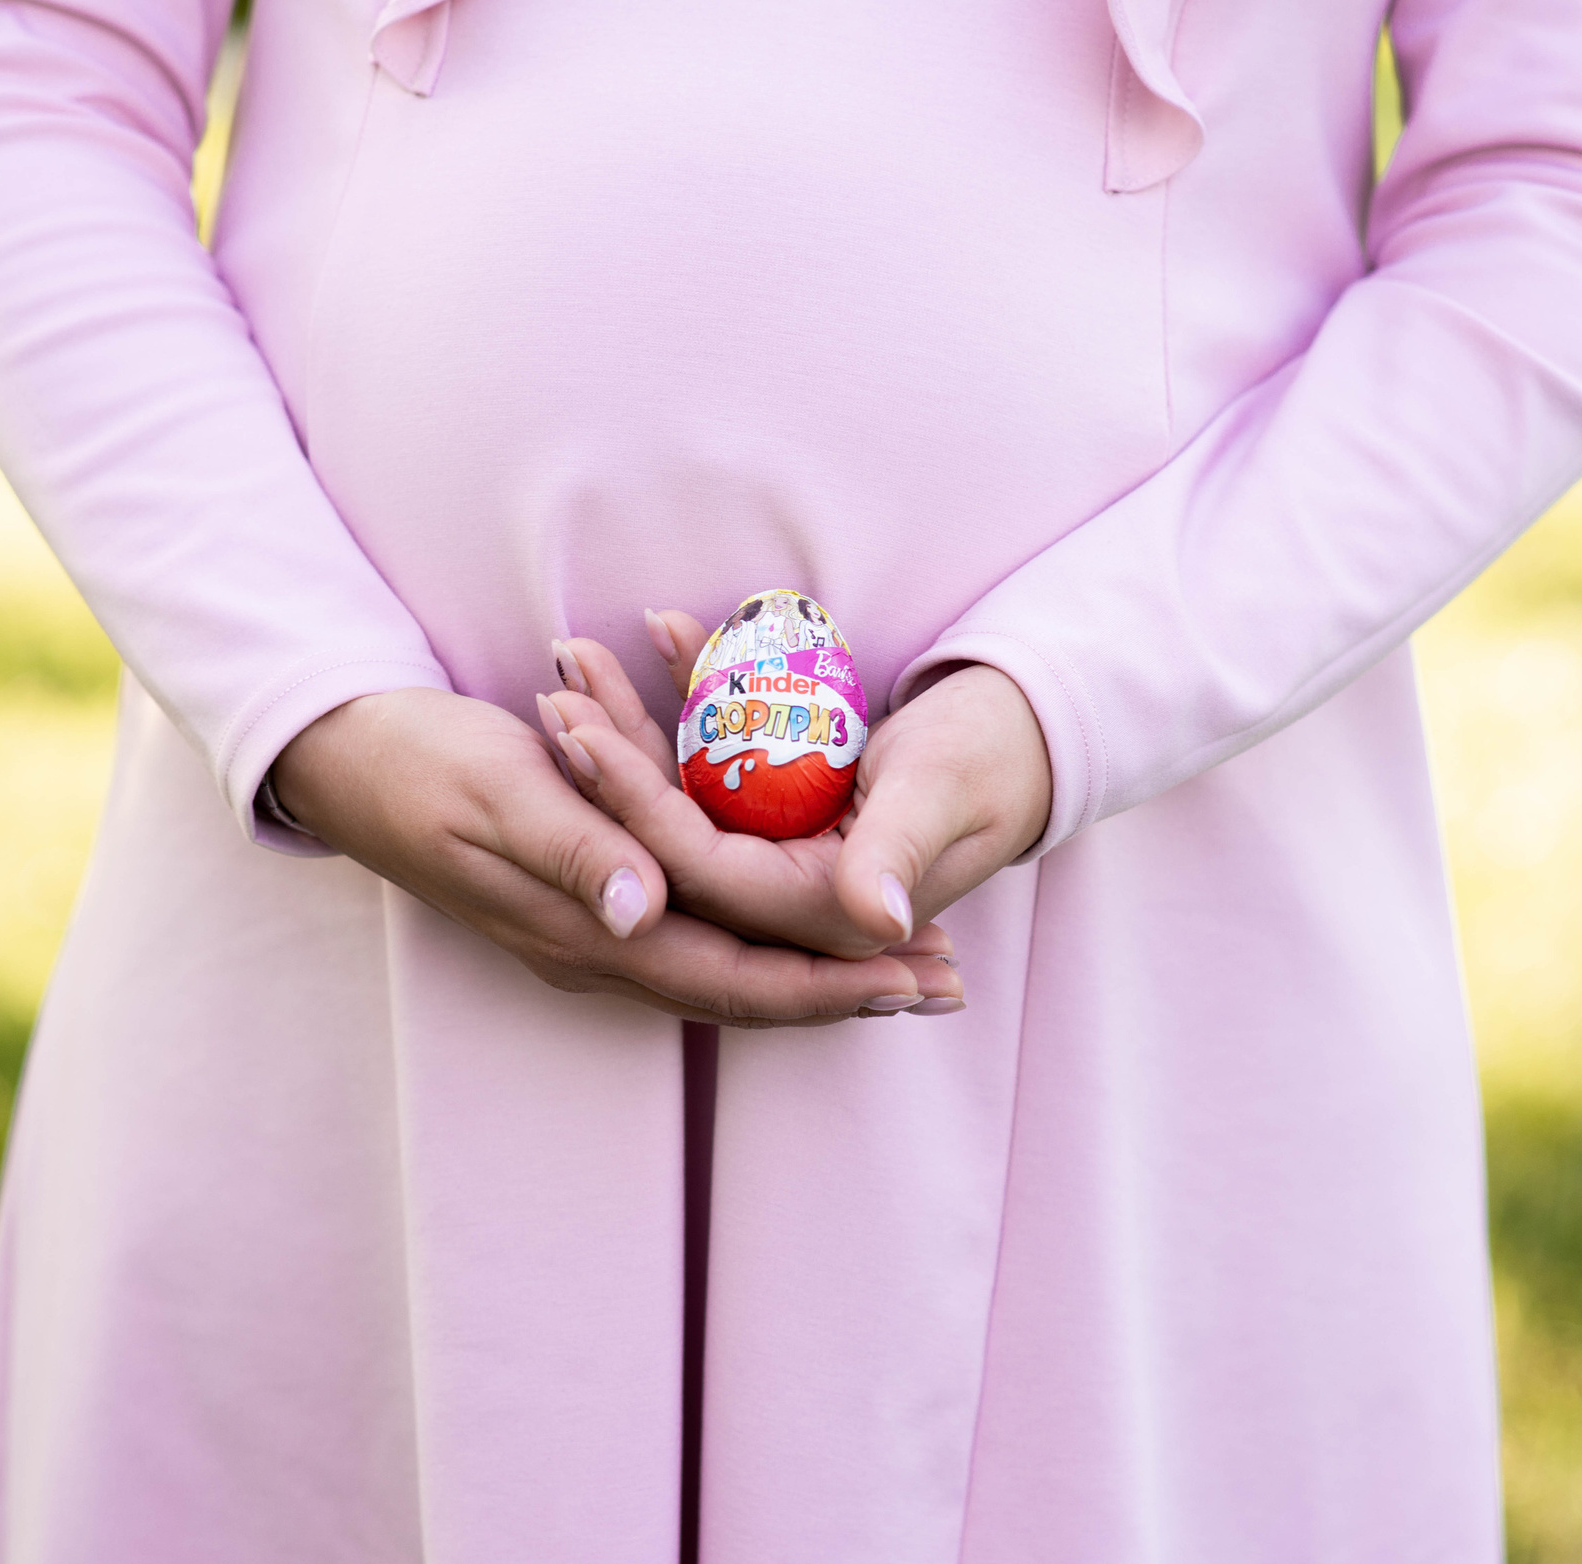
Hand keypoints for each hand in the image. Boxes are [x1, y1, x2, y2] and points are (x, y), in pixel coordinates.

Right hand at [270, 689, 950, 1025]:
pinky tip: (808, 922)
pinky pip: (698, 936)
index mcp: (587, 931)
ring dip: (817, 970)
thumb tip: (645, 915)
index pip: (732, 980)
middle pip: (746, 993)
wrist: (341, 760)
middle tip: (947, 982)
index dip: (827, 987)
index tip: (913, 979)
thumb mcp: (500, 793)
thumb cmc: (420, 761)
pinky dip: (766, 934)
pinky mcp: (590, 904)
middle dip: (848, 991)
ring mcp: (592, 933)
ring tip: (905, 962)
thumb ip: (578, 852)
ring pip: (728, 969)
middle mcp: (598, 950)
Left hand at [541, 612, 1048, 1005]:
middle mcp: (784, 894)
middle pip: (671, 836)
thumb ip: (897, 853)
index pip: (700, 867)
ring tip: (576, 656)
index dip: (634, 805)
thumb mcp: (943, 794)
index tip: (579, 736)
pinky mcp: (779, 813)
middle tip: (555, 691)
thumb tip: (872, 915)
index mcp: (820, 912)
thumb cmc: (992, 760)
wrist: (1026, 741)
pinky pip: (716, 761)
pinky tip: (659, 629)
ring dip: (630, 725)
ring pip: (682, 795)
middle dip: (609, 764)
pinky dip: (689, 698)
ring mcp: (777, 853)